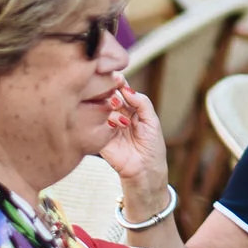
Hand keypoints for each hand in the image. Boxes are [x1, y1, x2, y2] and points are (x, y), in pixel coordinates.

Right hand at [98, 84, 169, 209]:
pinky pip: (96, 125)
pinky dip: (106, 121)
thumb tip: (126, 88)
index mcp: (129, 107)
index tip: (117, 77)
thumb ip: (141, 102)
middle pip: (107, 96)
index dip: (117, 82)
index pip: (119, 89)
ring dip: (109, 108)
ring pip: (100, 108)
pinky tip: (116, 125)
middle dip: (110, 93)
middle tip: (116, 98)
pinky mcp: (99, 138)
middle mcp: (115, 114)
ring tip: (120, 116)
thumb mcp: (152, 120)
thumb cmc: (152, 146)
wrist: (146, 170)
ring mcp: (106, 126)